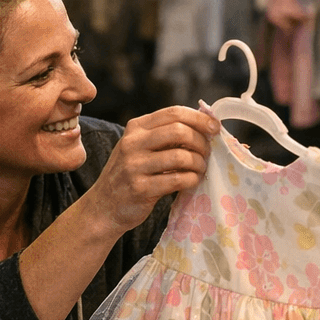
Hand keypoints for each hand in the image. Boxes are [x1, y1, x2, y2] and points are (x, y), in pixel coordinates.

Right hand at [85, 105, 218, 232]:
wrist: (104, 207)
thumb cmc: (130, 174)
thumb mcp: (140, 147)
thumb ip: (165, 135)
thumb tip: (204, 125)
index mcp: (136, 127)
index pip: (173, 113)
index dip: (199, 118)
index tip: (215, 128)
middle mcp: (132, 143)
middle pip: (179, 131)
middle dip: (201, 141)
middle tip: (207, 153)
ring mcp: (134, 166)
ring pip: (180, 156)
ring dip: (198, 163)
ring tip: (200, 168)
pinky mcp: (140, 188)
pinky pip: (177, 180)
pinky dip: (191, 179)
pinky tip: (192, 181)